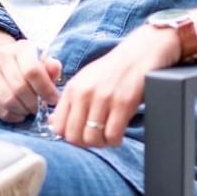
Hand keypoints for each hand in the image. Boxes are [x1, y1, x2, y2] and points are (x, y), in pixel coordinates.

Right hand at [0, 29, 60, 121]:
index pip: (33, 71)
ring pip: (8, 101)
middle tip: (40, 108)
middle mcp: (1, 57)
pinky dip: (12, 116)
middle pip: (20, 88)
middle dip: (34, 103)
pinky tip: (19, 114)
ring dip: (23, 111)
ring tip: (29, 110)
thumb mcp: (39, 60)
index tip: (53, 100)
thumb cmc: (22, 64)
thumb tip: (55, 68)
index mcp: (21, 49)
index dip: (46, 90)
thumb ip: (50, 67)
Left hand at [50, 25, 181, 146]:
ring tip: (109, 135)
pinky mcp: (123, 103)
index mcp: (72, 88)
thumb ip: (70, 101)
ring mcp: (103, 98)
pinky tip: (119, 134)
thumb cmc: (114, 69)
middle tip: (98, 138)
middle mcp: (84, 93)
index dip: (70, 137)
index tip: (82, 135)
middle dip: (86, 144)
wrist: (141, 52)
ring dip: (102, 143)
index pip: (58, 127)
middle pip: (73, 137)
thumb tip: (54, 123)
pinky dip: (116, 141)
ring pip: (92, 139)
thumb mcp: (85, 80)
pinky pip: (113, 135)